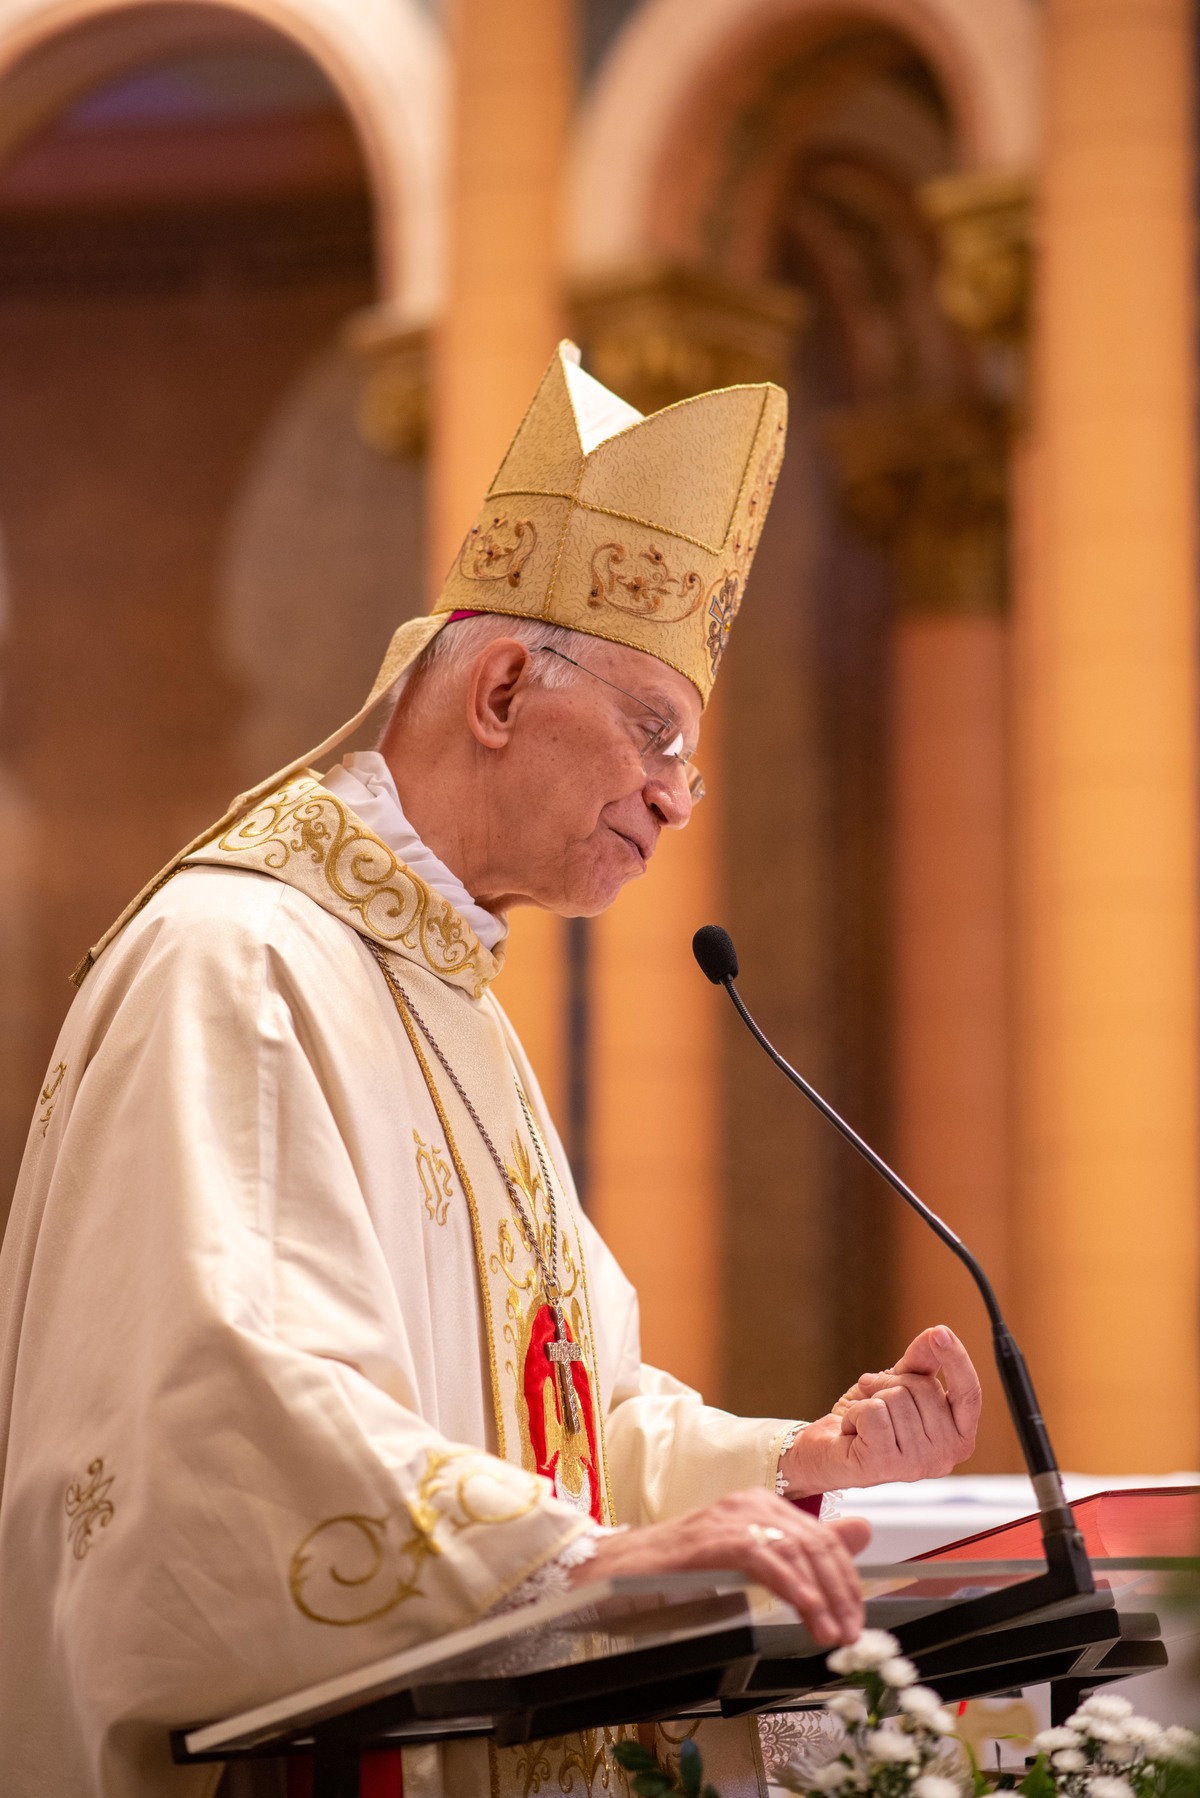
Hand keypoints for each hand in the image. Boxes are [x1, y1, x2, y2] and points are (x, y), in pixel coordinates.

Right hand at [573, 1489, 870, 1645]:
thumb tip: (863, 1529)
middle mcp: (749, 1503)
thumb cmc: (675, 1574)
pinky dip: (792, 1588)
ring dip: (822, 1598)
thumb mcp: (748, 1562)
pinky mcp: (711, 1539)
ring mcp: (728, 1518)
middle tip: (851, 1634)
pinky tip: (805, 1615)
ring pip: (795, 1550)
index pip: (822, 1538)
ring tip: (832, 1635)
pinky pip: (764, 1559)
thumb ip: (804, 1547)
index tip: (856, 1620)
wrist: (611, 1573)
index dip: (846, 1580)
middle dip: (841, 1592)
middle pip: (815, 1543)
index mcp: (760, 1506)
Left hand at [782, 1325, 981, 1494]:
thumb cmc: (873, 1420)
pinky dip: (855, 1412)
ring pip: (895, 1398)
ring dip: (870, 1399)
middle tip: (876, 1400)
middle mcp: (945, 1456)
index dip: (957, 1360)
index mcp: (959, 1437)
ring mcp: (917, 1464)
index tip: (940, 1332)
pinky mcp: (884, 1464)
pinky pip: (872, 1411)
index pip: (969, 1394)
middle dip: (891, 1382)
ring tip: (866, 1421)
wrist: (831, 1452)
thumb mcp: (901, 1385)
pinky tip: (853, 1431)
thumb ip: (923, 1362)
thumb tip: (938, 1334)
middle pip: (923, 1387)